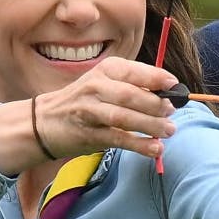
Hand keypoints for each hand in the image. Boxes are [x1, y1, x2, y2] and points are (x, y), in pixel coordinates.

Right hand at [0, 57, 179, 173]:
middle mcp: (96, 86)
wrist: (43, 121)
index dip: (157, 78)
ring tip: (169, 131)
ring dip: (151, 125)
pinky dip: (139, 144)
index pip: (135, 71)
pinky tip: (155, 149)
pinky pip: (118, 139)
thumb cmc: (83, 101)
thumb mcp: (105, 84)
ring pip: (125, 117)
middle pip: (131, 94)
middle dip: (156, 104)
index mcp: (105, 70)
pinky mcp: (88, 134)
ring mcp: (90, 110)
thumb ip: (133, 87)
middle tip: (173, 111)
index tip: (176, 85)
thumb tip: (168, 96)